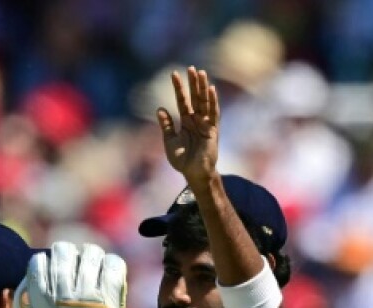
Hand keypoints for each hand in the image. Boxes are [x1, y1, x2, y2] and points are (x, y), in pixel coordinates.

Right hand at [13, 242, 158, 307]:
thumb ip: (46, 305)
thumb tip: (50, 278)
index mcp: (40, 303)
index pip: (37, 262)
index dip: (48, 262)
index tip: (54, 269)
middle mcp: (60, 294)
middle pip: (62, 249)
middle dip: (71, 254)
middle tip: (78, 265)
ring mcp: (85, 293)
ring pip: (90, 252)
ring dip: (94, 258)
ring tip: (96, 269)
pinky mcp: (109, 295)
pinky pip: (113, 264)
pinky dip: (113, 268)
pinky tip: (111, 277)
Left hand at [156, 67, 220, 183]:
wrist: (193, 174)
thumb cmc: (182, 160)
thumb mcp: (170, 141)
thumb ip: (166, 125)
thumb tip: (160, 109)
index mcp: (186, 121)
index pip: (182, 101)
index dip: (178, 88)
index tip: (174, 74)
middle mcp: (196, 119)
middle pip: (194, 97)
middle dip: (193, 83)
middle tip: (191, 68)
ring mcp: (205, 123)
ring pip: (204, 102)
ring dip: (202, 88)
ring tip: (201, 73)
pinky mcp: (212, 129)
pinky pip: (213, 113)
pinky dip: (212, 102)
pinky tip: (211, 90)